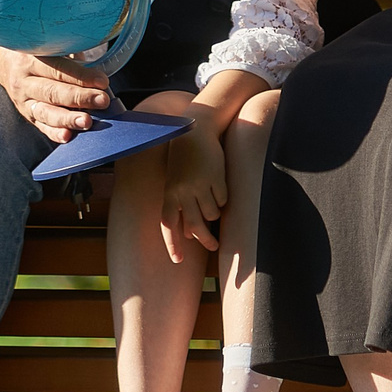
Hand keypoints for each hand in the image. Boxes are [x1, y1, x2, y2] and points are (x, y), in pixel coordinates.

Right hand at [0, 41, 109, 142]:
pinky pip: (41, 125)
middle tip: (102, 100)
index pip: (58, 69)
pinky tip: (68, 136)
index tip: (103, 82)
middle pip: (53, 92)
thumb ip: (69, 53)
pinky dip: (55, 132)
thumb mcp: (48, 45)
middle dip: (80, 97)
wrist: (3, 62)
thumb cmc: (36, 52)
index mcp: (31, 58)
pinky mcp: (26, 114)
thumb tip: (98, 67)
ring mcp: (23, 100)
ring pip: (45, 111)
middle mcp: (24, 80)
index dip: (81, 77)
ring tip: (87, 122)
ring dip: (68, 119)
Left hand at [159, 113, 229, 263]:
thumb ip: (179, 206)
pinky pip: (223, 200)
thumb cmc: (185, 158)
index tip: (178, 261)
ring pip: (212, 214)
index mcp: (169, 193)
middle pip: (194, 226)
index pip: (168, 225)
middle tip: (214, 246)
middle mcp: (182, 192)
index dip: (172, 244)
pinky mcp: (216, 179)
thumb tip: (189, 235)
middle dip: (205, 240)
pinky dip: (223, 197)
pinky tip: (219, 184)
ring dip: (215, 211)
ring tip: (213, 198)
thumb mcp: (176, 181)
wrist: (197, 130)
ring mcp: (200, 186)